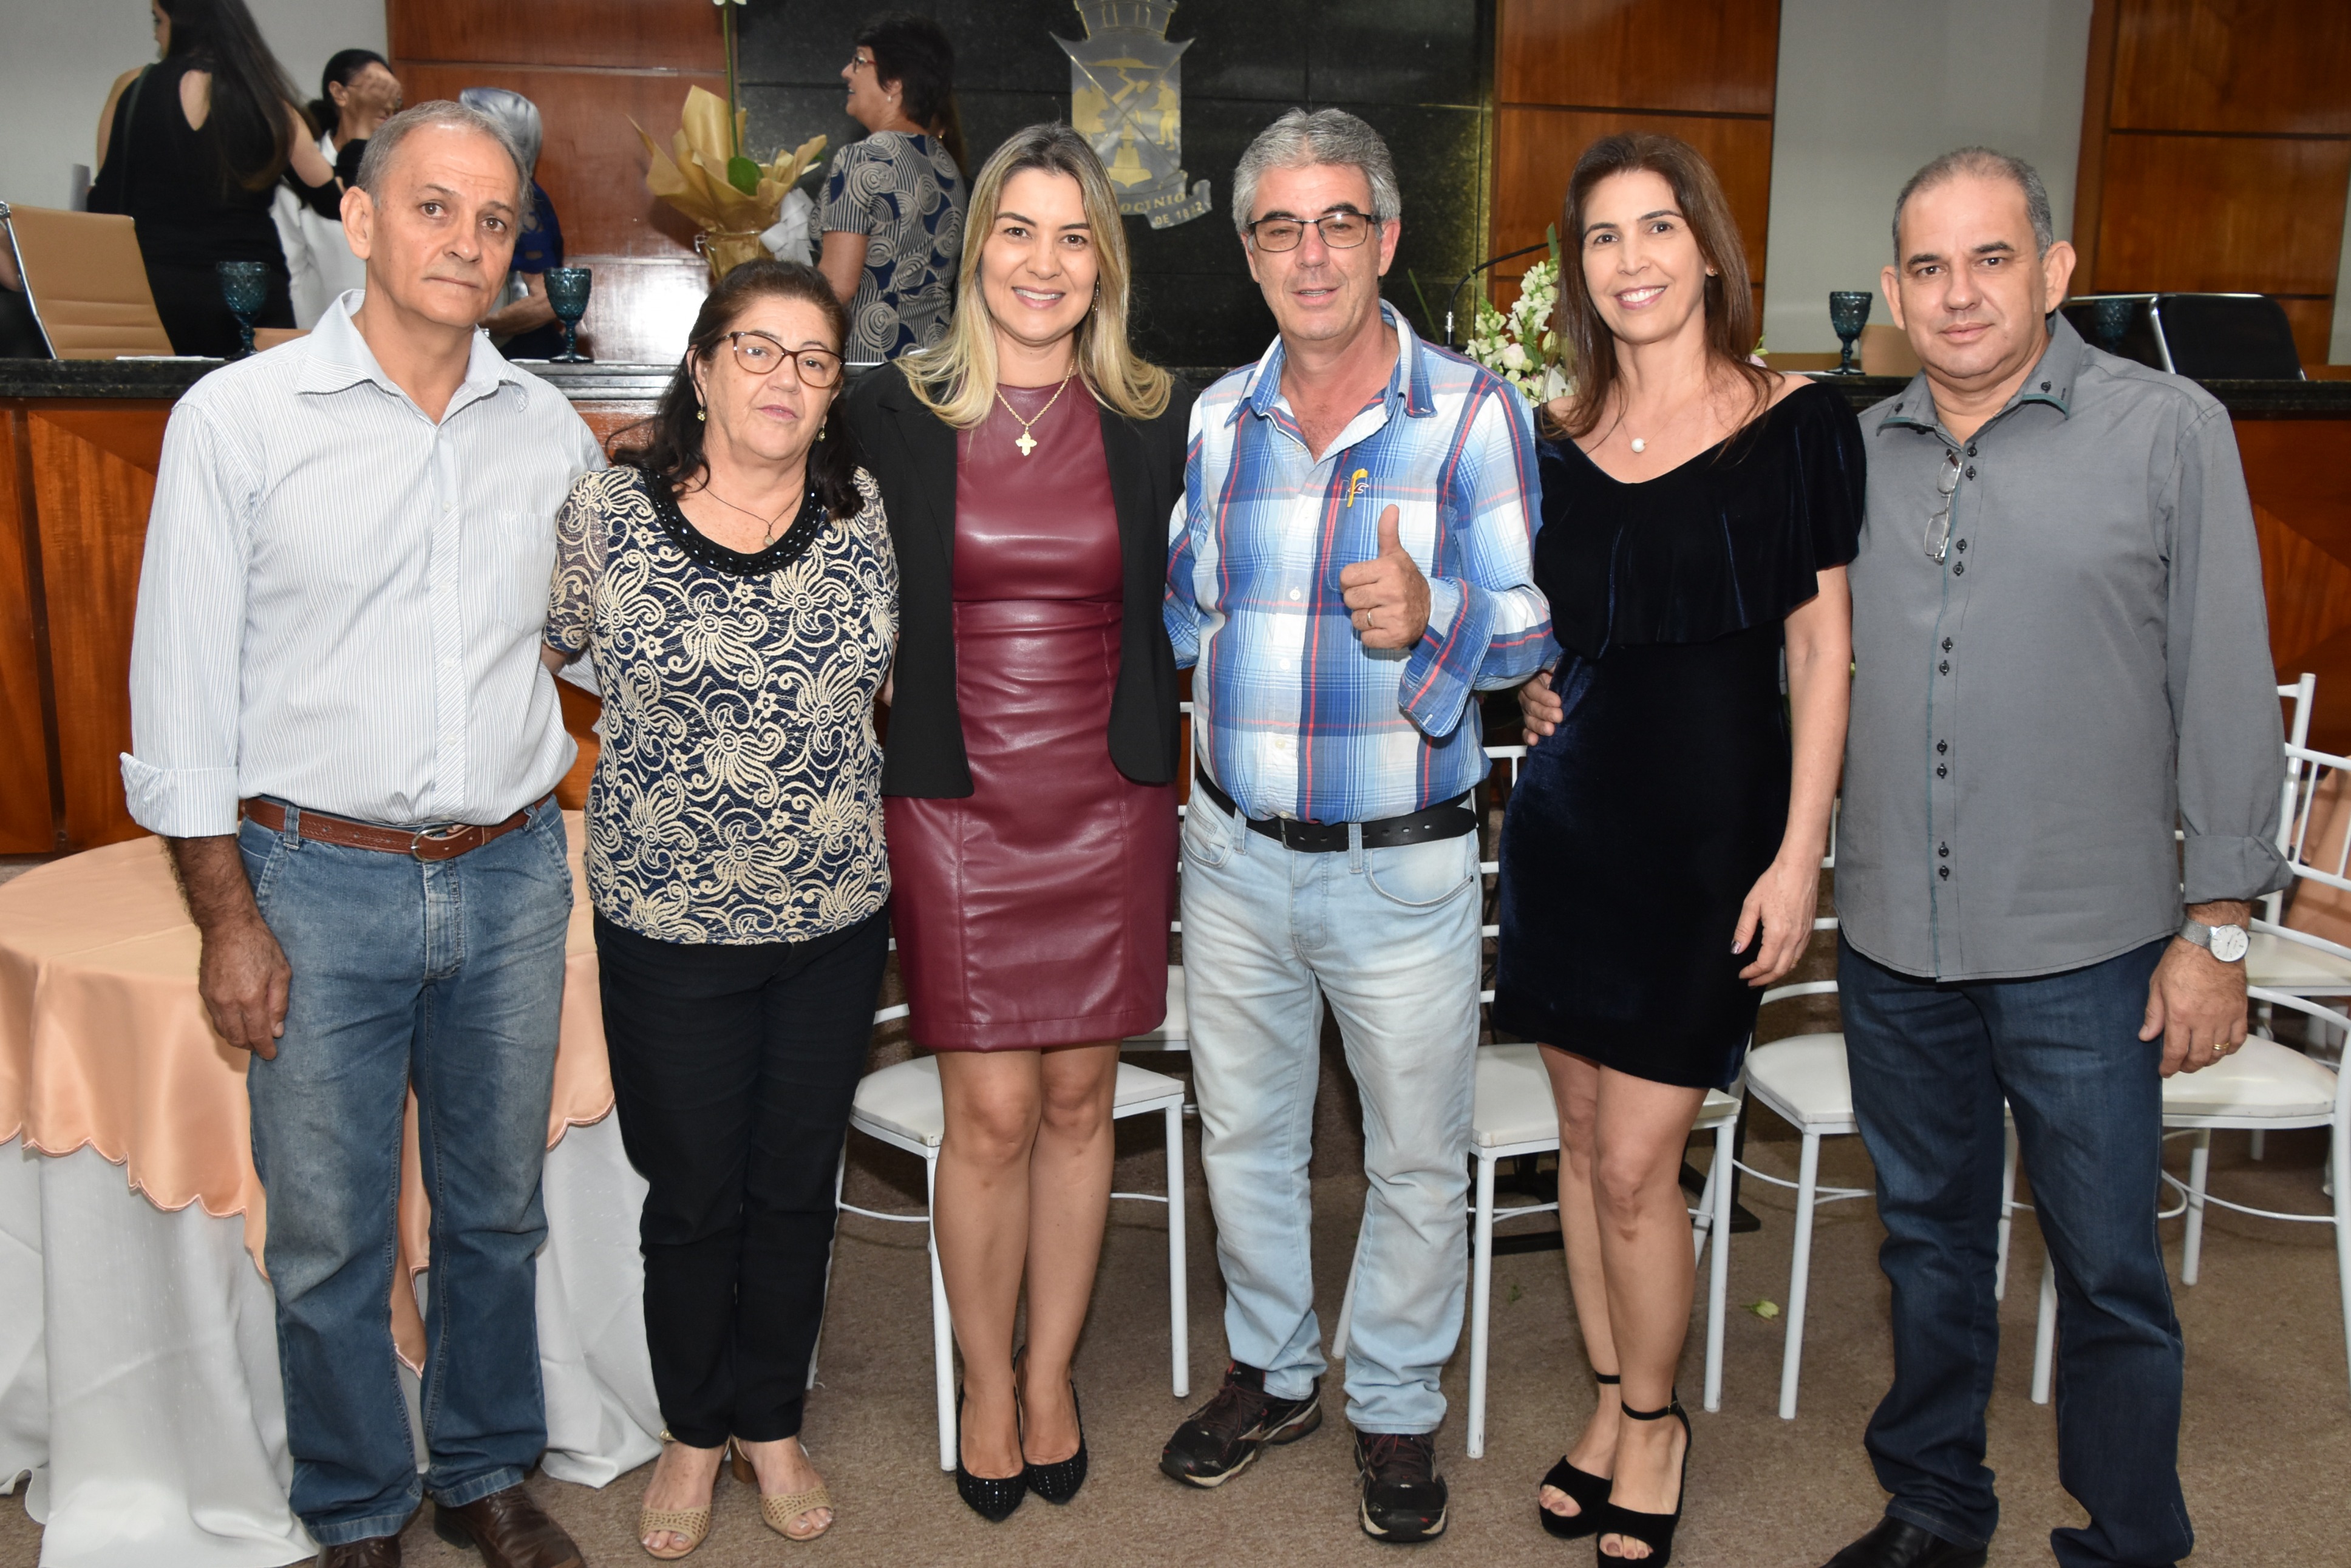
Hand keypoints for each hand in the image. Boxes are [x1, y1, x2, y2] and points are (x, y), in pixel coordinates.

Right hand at [197, 913, 290, 1059]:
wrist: (227, 925)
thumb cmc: (259, 944)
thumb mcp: (281, 971)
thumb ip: (279, 1004)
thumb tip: (277, 1030)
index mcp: (250, 998)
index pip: (258, 1035)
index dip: (266, 1048)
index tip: (272, 1055)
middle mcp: (228, 1003)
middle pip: (237, 1039)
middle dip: (251, 1047)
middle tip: (263, 1046)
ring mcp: (212, 998)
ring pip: (224, 1031)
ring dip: (237, 1039)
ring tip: (251, 1037)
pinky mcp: (204, 992)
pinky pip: (214, 1019)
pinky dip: (227, 1026)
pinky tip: (237, 1022)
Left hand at [1338, 505, 1429, 649]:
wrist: (1432, 610)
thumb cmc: (1405, 580)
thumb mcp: (1396, 555)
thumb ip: (1387, 533)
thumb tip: (1390, 507)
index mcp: (1389, 569)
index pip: (1346, 577)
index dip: (1351, 581)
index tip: (1365, 581)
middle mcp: (1393, 591)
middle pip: (1350, 600)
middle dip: (1358, 600)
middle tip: (1373, 598)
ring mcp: (1396, 616)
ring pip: (1356, 621)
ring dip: (1364, 619)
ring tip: (1380, 612)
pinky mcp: (1396, 637)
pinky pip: (1366, 639)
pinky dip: (1372, 636)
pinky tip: (1384, 626)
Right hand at [1518, 667, 1563, 736]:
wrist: (1564, 680)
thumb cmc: (1560, 670)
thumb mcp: (1557, 663)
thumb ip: (1554, 665)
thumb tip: (1555, 667)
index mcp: (1532, 678)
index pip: (1533, 689)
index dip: (1544, 696)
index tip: (1557, 701)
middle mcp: (1527, 695)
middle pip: (1531, 706)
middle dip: (1544, 713)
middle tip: (1558, 717)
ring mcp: (1528, 709)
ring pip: (1529, 719)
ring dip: (1539, 726)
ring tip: (1550, 731)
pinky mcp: (1532, 721)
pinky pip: (1527, 730)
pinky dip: (1530, 736)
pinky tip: (1534, 741)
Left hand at [1734, 852, 1820, 985]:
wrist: (1799, 867)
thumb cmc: (1777, 880)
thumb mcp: (1752, 904)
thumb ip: (1743, 929)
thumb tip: (1736, 948)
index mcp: (1779, 933)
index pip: (1765, 964)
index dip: (1752, 973)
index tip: (1743, 974)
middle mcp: (1795, 937)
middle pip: (1780, 969)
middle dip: (1764, 979)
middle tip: (1752, 981)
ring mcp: (1804, 934)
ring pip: (1792, 964)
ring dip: (1777, 973)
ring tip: (1764, 975)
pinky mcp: (1809, 929)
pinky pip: (1800, 953)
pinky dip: (1789, 962)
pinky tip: (1780, 960)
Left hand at [2141, 938, 2247, 1075]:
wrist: (2212, 944)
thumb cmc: (2184, 959)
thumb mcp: (2157, 985)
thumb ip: (2153, 1014)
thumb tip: (2147, 1035)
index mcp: (2180, 1015)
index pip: (2175, 1052)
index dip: (2169, 1066)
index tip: (2165, 1071)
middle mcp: (2204, 1020)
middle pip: (2199, 1057)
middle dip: (2188, 1066)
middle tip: (2181, 1065)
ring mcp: (2225, 1017)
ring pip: (2219, 1052)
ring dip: (2208, 1060)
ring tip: (2198, 1058)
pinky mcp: (2240, 1011)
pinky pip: (2238, 1039)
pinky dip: (2230, 1049)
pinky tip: (2222, 1048)